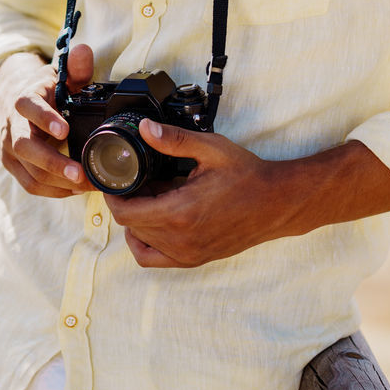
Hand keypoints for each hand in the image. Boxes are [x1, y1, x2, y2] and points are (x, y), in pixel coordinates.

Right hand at [0, 45, 93, 197]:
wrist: (18, 104)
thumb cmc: (46, 91)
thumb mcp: (61, 76)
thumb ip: (76, 66)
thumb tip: (84, 51)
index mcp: (24, 99)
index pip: (27, 106)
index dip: (43, 118)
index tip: (64, 129)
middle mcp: (12, 126)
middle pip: (25, 147)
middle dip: (53, 163)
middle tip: (81, 172)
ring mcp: (10, 149)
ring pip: (29, 171)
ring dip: (58, 181)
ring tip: (87, 184)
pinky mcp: (14, 166)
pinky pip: (31, 184)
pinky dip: (54, 191)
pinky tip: (75, 189)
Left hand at [106, 120, 283, 266]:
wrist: (276, 203)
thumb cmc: (247, 176)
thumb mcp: (210, 149)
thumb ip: (173, 140)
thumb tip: (144, 129)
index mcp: (179, 213)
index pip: (126, 213)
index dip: (114, 196)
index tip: (116, 181)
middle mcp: (180, 239)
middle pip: (130, 226)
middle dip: (127, 202)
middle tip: (137, 182)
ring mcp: (187, 253)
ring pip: (141, 242)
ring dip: (136, 221)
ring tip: (150, 198)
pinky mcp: (195, 259)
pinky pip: (154, 259)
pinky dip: (145, 243)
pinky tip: (154, 223)